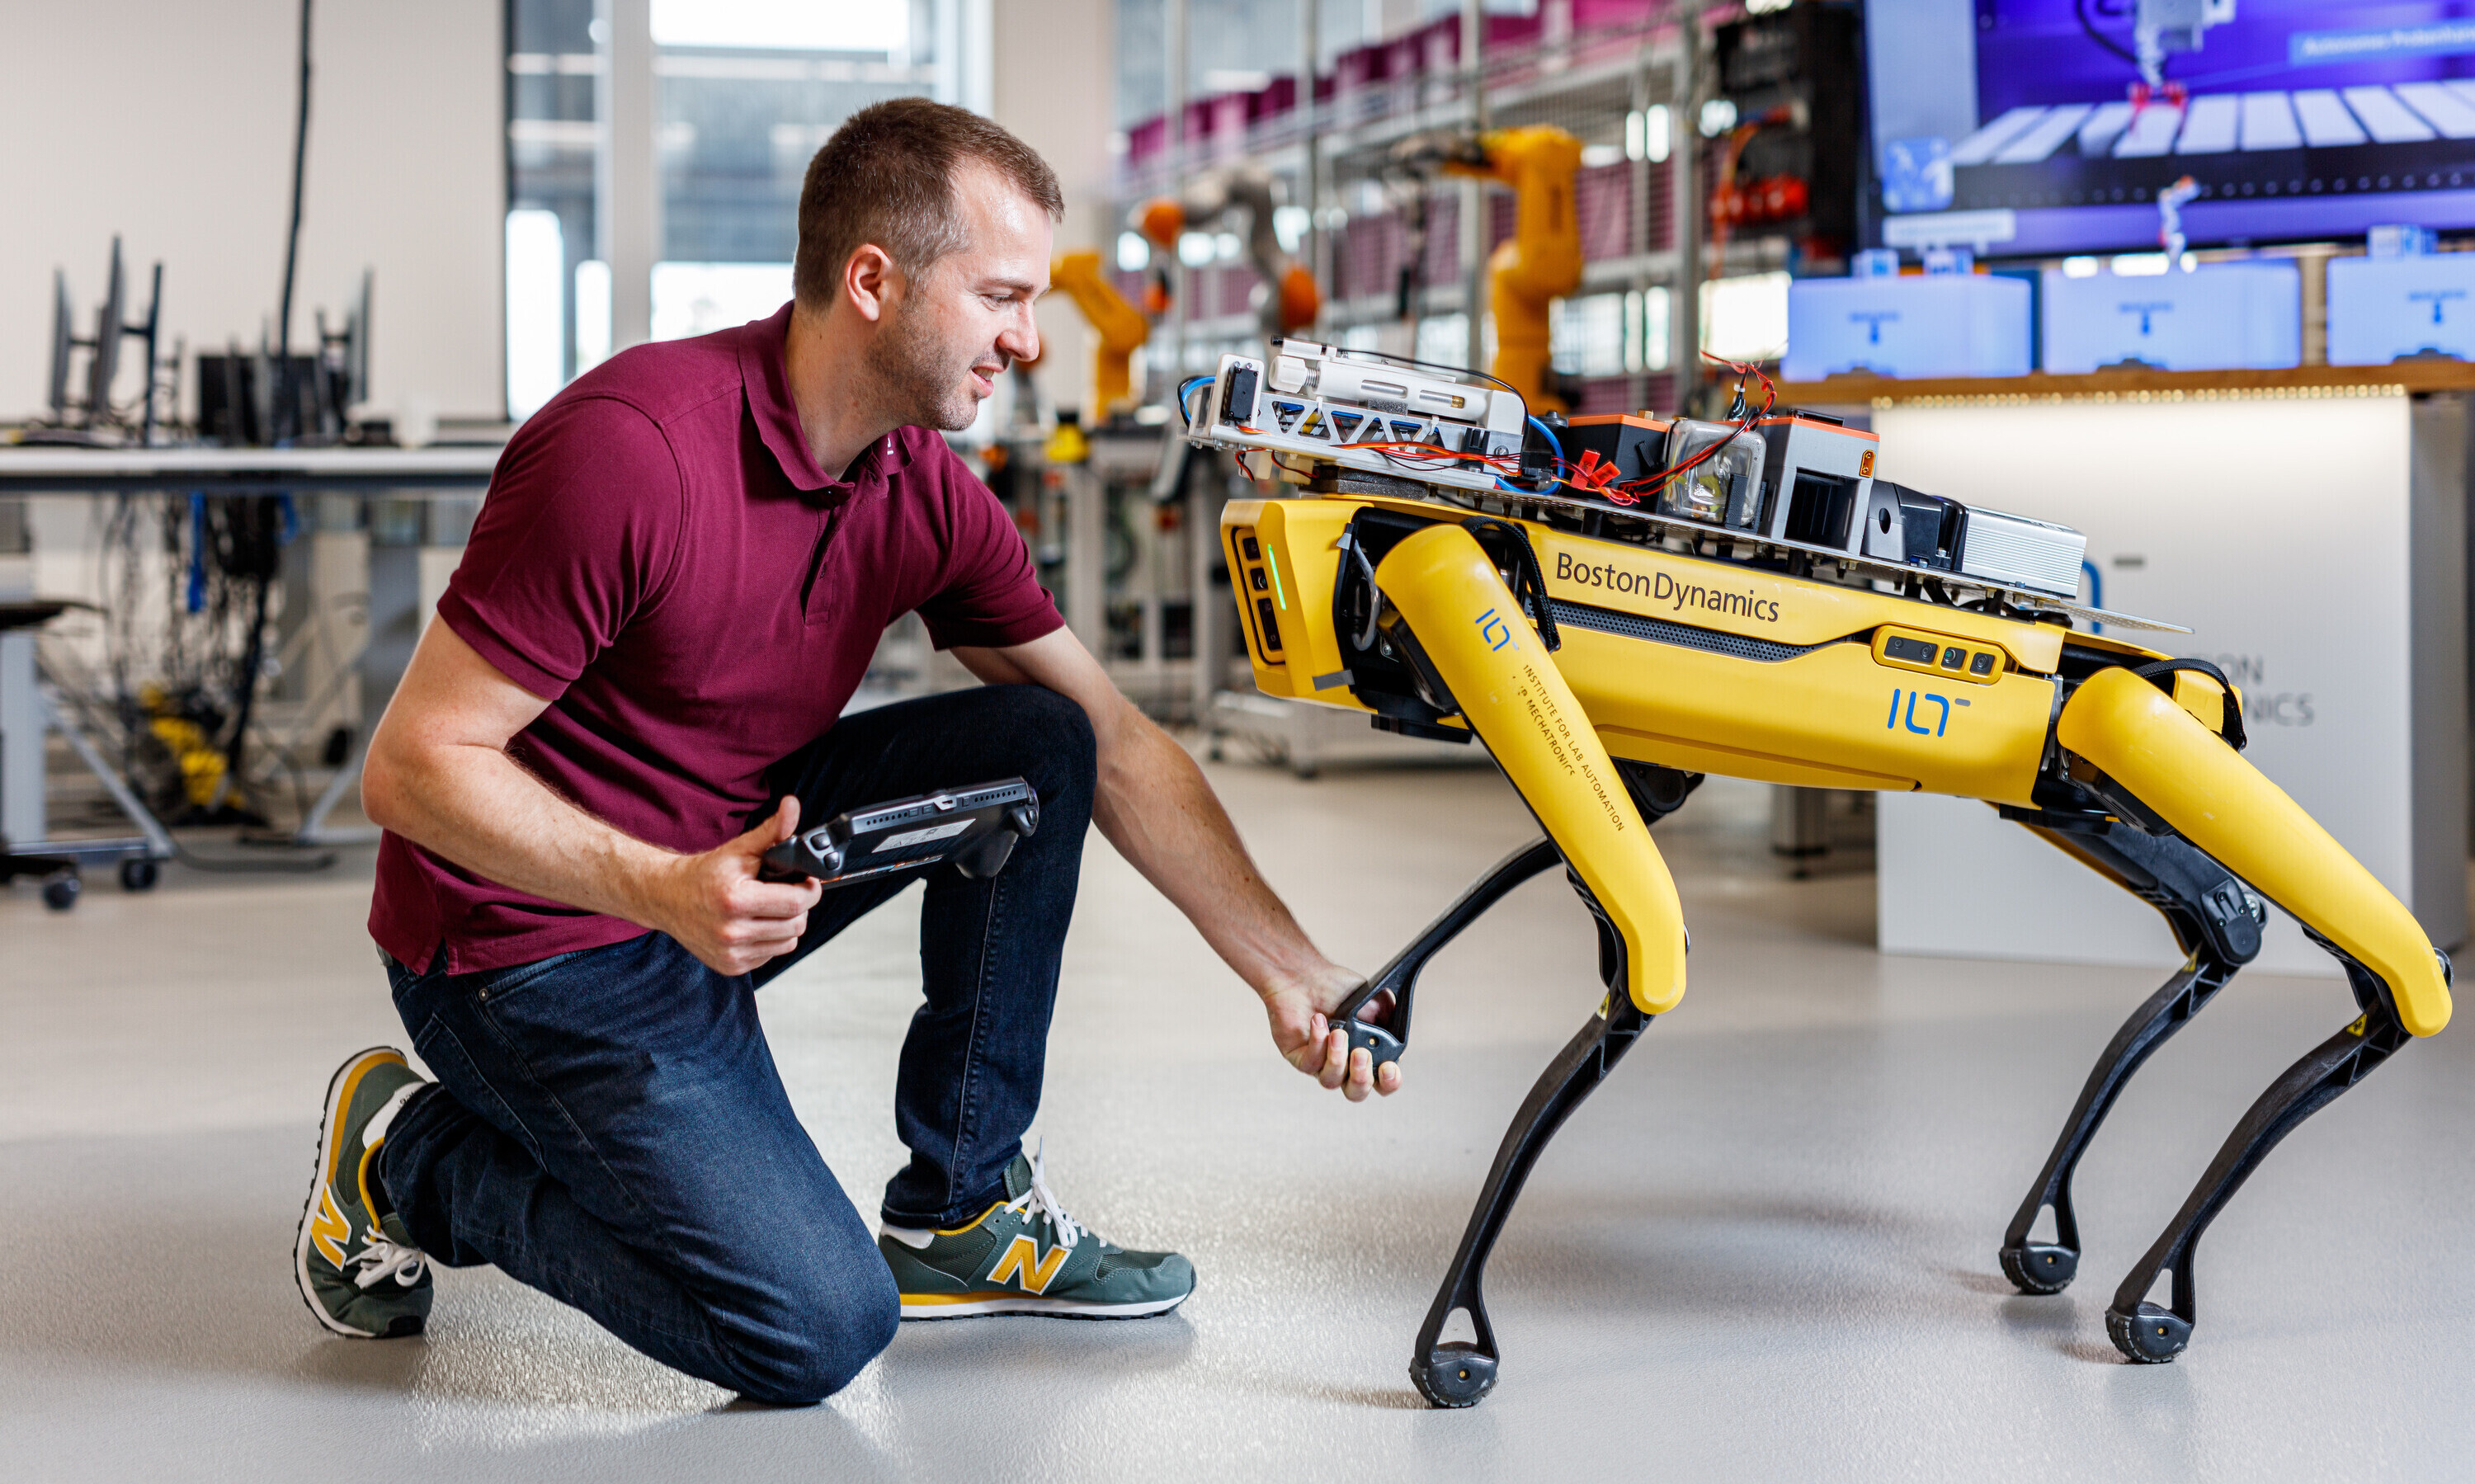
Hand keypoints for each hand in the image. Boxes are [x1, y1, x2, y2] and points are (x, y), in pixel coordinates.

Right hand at [643, 798, 823, 976]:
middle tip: (787, 892)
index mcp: (735, 900)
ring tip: (770, 908)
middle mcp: (731, 931)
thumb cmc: (706, 873)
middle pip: (796, 925)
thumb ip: (772, 831)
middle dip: (799, 907)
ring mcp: (730, 953)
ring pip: (788, 943)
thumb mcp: (739, 849)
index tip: (806, 882)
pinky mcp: (730, 966)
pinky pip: (771, 955)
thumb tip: (793, 805)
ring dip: (787, 925)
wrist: (668, 898)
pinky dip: (770, 940)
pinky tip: (755, 924)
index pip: (796, 902)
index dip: (809, 890)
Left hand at [1261, 962, 1402, 1102]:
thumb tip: (1398, 1032)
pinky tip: (1319, 1021)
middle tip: (1360, 1053)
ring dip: (1337, 1059)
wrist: (1305, 974)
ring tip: (1339, 1033)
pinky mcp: (1299, 1057)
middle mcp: (1345, 1064)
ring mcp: (1321, 1063)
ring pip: (1331, 1082)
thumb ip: (1391, 1018)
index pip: (1382, 1083)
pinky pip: (1310, 1064)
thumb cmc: (1337, 988)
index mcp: (1367, 1055)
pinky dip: (1318, 1043)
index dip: (1389, 1082)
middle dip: (1361, 1078)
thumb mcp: (1374, 999)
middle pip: (1356, 1092)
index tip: (1388, 1067)